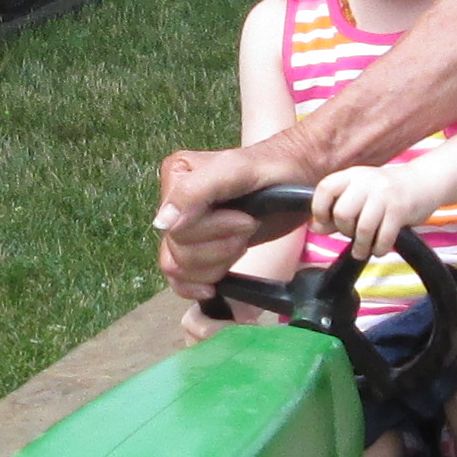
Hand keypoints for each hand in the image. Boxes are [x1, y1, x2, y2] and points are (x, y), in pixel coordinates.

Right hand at [155, 146, 290, 292]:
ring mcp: (182, 228)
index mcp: (176, 176)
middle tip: (248, 228)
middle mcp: (173, 203)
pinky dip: (195, 285)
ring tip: (241, 243)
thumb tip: (162, 224)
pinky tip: (214, 286)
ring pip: (179, 268)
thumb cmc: (272, 170)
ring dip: (216, 264)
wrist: (294, 177)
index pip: (176, 227)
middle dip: (220, 247)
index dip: (214, 230)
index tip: (246, 218)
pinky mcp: (195, 249)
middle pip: (178, 251)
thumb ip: (195, 191)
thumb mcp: (236, 170)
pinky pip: (177, 279)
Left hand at [310, 159, 426, 257]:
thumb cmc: (387, 193)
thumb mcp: (360, 194)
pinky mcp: (400, 209)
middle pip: (342, 212)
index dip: (319, 209)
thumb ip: (336, 210)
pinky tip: (379, 248)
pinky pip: (383, 237)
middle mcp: (367, 181)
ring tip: (363, 250)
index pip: (325, 188)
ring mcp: (384, 194)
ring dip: (361, 246)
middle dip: (344, 230)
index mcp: (352, 175)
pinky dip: (379, 249)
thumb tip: (316, 227)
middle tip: (352, 234)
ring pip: (363, 228)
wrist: (424, 182)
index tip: (325, 222)